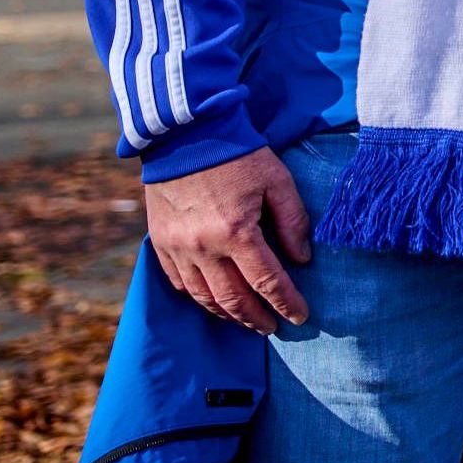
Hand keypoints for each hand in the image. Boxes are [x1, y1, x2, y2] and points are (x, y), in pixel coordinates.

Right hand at [145, 147, 311, 333]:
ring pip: (203, 297)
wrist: (185, 134)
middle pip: (233, 298)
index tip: (300, 316)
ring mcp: (177, 247)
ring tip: (246, 320)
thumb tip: (303, 259)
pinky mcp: (160, 242)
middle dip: (256, 318)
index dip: (286, 302)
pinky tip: (212, 300)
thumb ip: (293, 221)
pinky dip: (197, 297)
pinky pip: (178, 282)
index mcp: (237, 232)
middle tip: (273, 328)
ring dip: (227, 314)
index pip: (267, 281)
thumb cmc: (238, 155)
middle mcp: (204, 247)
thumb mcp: (278, 180)